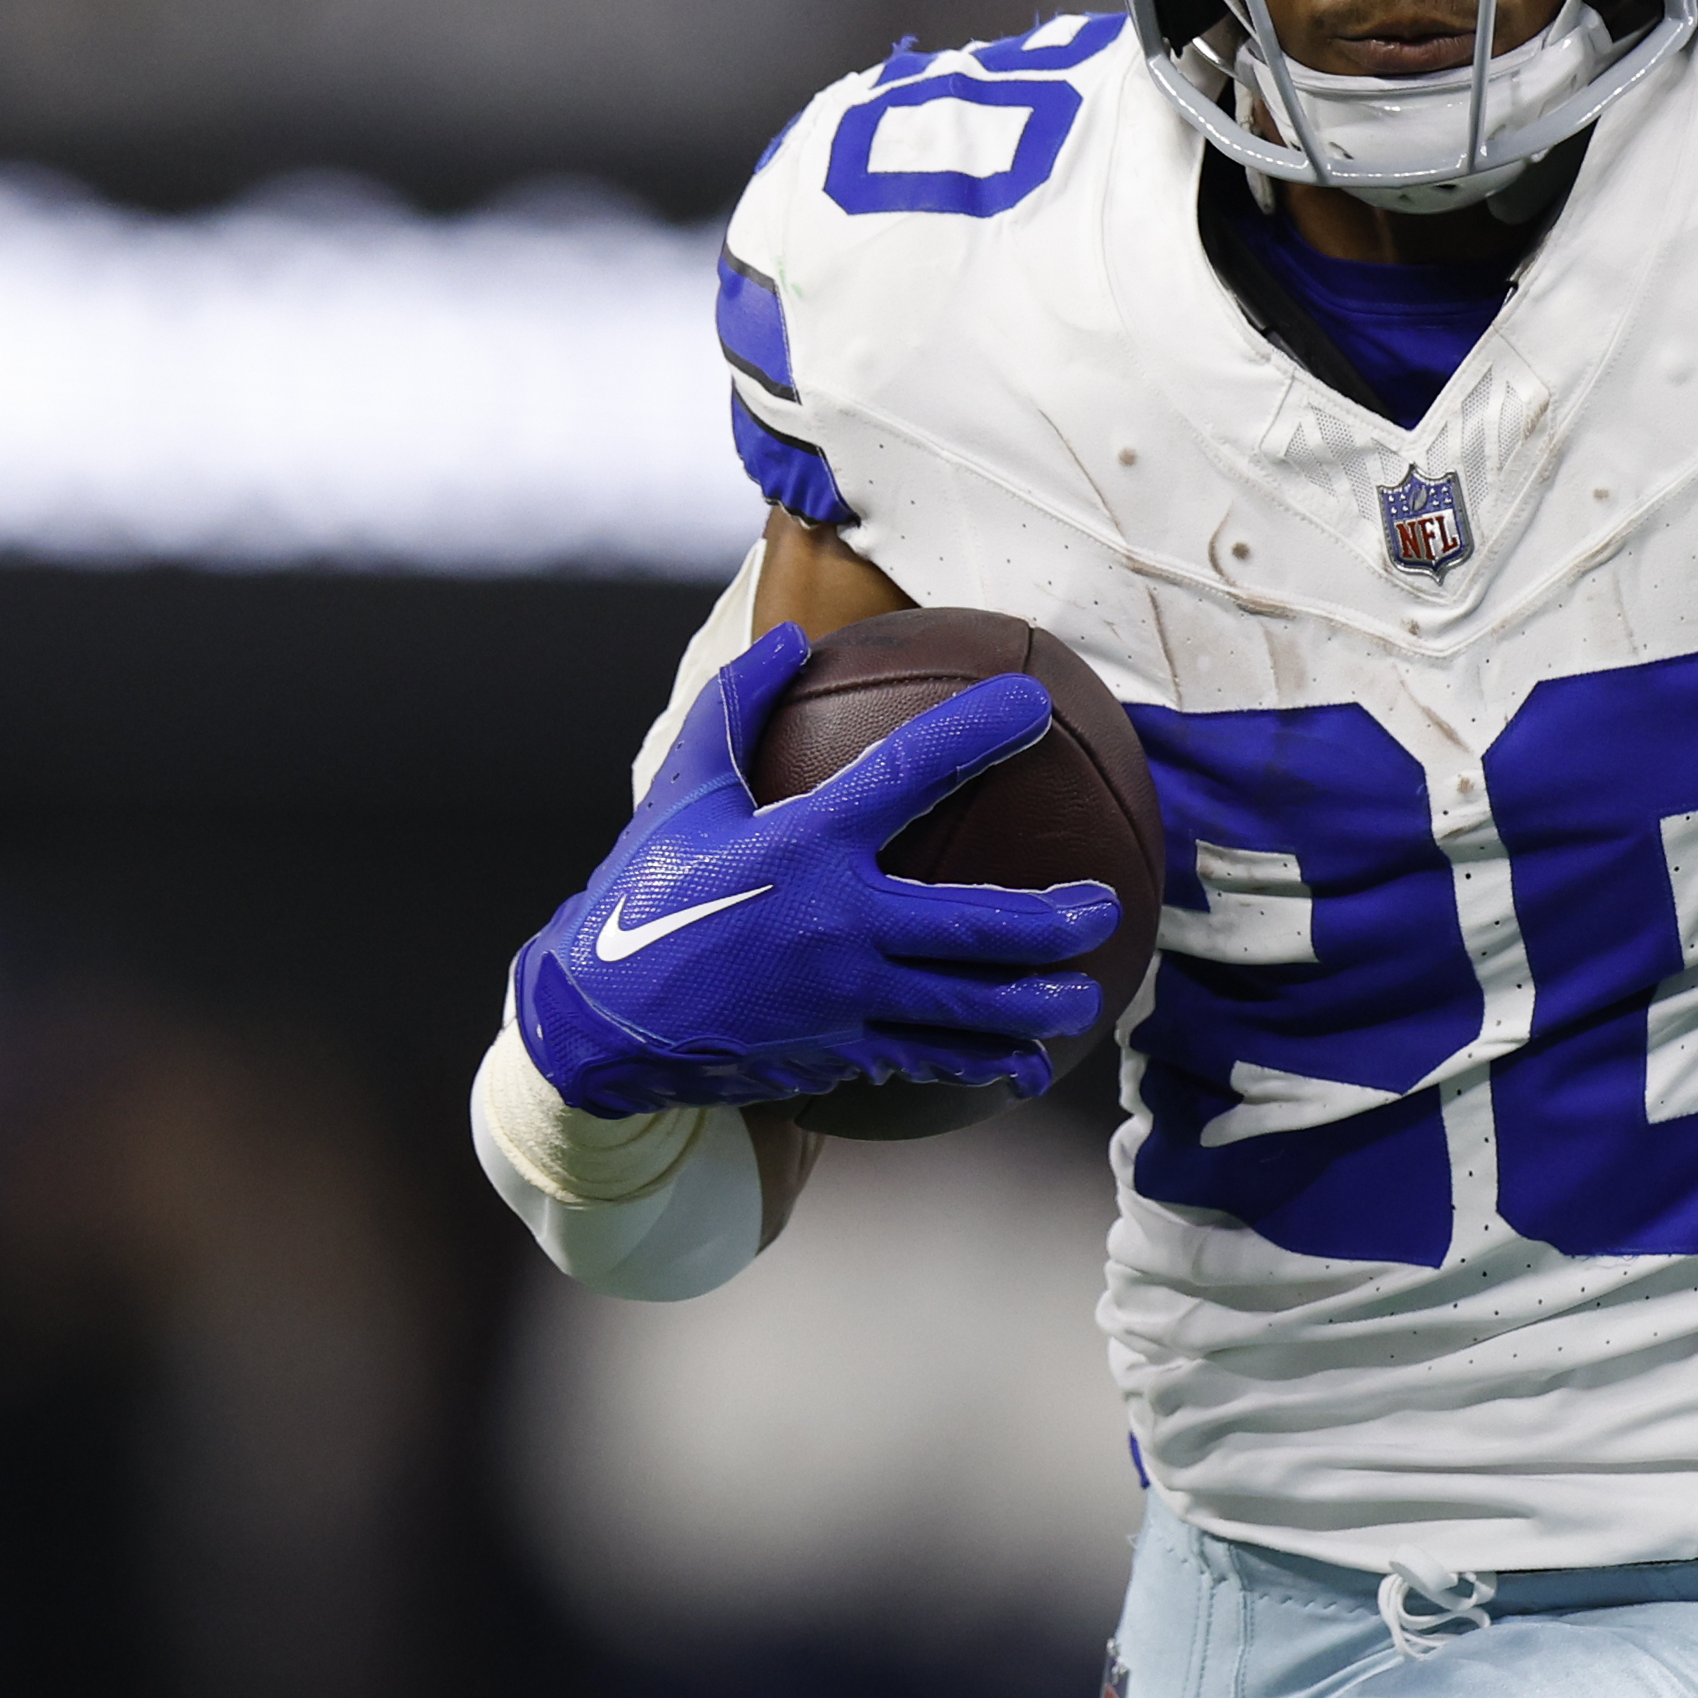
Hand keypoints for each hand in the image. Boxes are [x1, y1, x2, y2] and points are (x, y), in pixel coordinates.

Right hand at [513, 626, 1117, 1115]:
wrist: (593, 1024)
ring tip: (1081, 996)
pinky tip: (1022, 1064)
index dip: (978, 731)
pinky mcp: (835, 1054)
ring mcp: (840, 1001)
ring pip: (967, 1009)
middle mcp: (834, 926)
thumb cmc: (642, 892)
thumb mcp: (681, 791)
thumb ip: (737, 705)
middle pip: (976, 925)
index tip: (1032, 703)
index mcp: (803, 845)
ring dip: (1037, 1005)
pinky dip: (983, 1062)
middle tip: (1105, 907)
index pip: (909, 772)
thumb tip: (792, 634)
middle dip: (1054, 920)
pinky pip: (928, 1060)